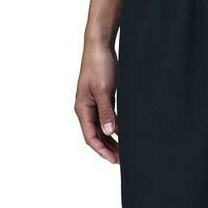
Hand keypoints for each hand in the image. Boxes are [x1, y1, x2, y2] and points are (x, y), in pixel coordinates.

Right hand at [74, 42, 118, 163]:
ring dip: (112, 141)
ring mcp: (94, 105)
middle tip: (122, 160)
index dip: (102, 150)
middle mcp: (86, 109)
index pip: (90, 137)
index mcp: (82, 108)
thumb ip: (106, 112)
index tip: (114, 160)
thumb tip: (109, 132)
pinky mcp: (102, 99)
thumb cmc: (99, 65)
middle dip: (108, 149)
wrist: (100, 46)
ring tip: (125, 151)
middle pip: (96, 136)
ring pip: (102, 129)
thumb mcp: (104, 90)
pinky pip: (107, 120)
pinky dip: (115, 129)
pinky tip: (125, 134)